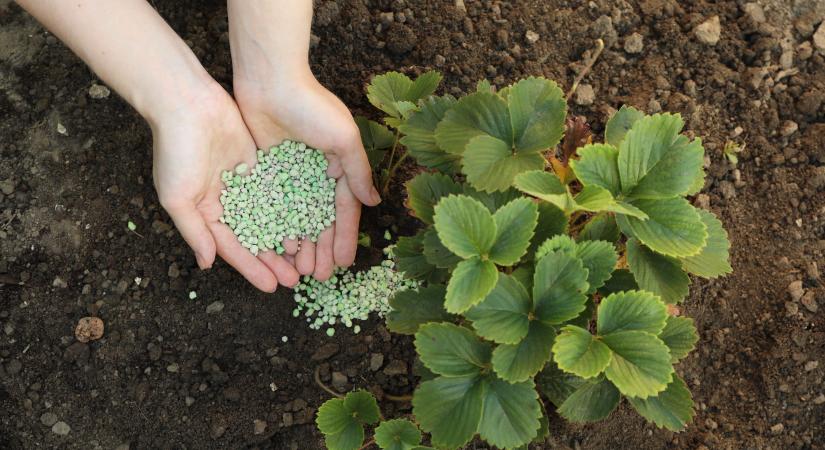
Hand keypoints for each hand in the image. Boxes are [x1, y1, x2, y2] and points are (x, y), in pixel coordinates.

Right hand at [151, 81, 298, 291]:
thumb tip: (208, 264)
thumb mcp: (178, 198)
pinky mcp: (257, 165)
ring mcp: (242, 184)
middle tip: (296, 279)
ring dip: (285, 238)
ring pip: (269, 218)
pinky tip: (309, 222)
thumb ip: (195, 231)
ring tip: (307, 257)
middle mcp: (224, 202)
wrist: (187, 104)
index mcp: (203, 213)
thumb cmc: (176, 152)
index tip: (273, 287)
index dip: (252, 269)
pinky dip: (290, 207)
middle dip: (273, 260)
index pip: (233, 249)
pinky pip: (276, 191)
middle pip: (254, 238)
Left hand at [234, 72, 380, 280]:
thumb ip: (357, 171)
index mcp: (340, 166)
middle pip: (322, 220)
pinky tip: (278, 249)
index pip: (344, 210)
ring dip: (301, 245)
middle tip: (320, 277)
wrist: (270, 81)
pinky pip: (274, 207)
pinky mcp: (269, 171)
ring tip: (300, 271)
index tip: (345, 264)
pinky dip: (277, 227)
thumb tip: (374, 202)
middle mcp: (319, 174)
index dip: (346, 237)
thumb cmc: (312, 106)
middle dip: (323, 249)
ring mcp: (293, 175)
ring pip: (298, 219)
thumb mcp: (343, 138)